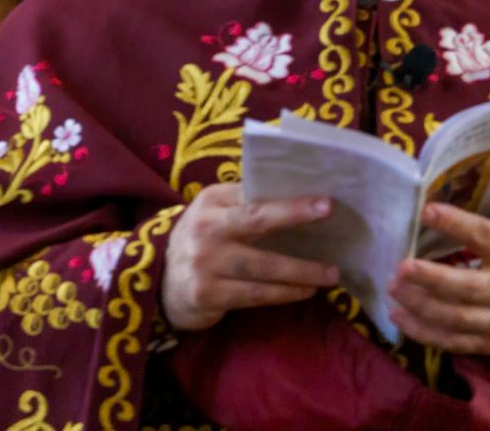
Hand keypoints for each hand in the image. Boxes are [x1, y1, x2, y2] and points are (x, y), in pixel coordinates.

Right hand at [161, 183, 340, 330]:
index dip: (289, 200)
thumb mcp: (213, 214)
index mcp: (210, 202)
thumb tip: (297, 195)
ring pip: (263, 267)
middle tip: (330, 220)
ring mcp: (205, 264)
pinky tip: (304, 292)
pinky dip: (284, 294)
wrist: (159, 282)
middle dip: (295, 218)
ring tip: (330, 274)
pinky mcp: (208, 294)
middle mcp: (205, 228)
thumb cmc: (202, 240)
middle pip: (256, 222)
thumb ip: (244, 204)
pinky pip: (255, 294)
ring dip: (301, 271)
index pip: (254, 195)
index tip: (325, 202)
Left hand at [386, 171, 489, 354]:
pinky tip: (398, 316)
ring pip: (457, 318)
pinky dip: (424, 333)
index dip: (456, 224)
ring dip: (421, 305)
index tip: (425, 210)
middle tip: (400, 265)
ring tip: (391, 287)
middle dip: (432, 279)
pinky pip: (454, 342)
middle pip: (468, 287)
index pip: (486, 237)